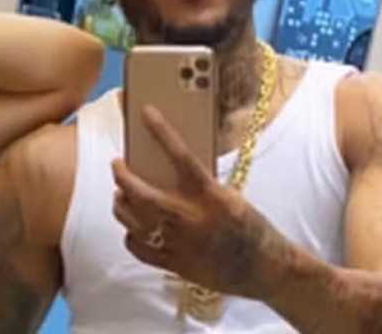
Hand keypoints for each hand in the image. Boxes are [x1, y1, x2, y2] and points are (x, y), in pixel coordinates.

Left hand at [111, 105, 286, 299]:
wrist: (264, 268)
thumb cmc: (250, 226)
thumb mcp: (229, 197)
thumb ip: (200, 184)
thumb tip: (170, 165)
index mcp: (210, 195)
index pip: (181, 155)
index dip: (162, 131)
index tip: (145, 112)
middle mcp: (190, 218)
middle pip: (140, 192)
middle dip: (122, 175)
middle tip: (117, 164)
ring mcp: (179, 243)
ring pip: (133, 221)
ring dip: (120, 204)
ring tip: (119, 194)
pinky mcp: (174, 264)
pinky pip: (140, 248)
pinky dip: (131, 235)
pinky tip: (133, 227)